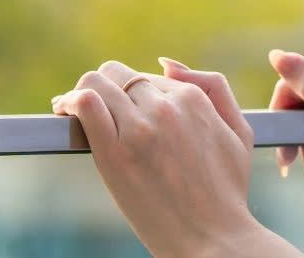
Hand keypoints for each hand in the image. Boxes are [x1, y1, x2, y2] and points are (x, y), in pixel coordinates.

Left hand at [52, 58, 278, 256]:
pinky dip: (70, 102)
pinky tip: (64, 113)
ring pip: (95, 82)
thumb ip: (213, 87)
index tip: (117, 108)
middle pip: (118, 75)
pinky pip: (85, 105)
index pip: (148, 77)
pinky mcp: (115, 153)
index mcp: (193, 100)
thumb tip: (166, 64)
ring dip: (81, 91)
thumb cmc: (226, 191)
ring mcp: (140, 129)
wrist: (214, 238)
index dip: (130, 93)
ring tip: (72, 110)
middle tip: (95, 111)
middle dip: (107, 90)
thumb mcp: (239, 131)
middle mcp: (165, 107)